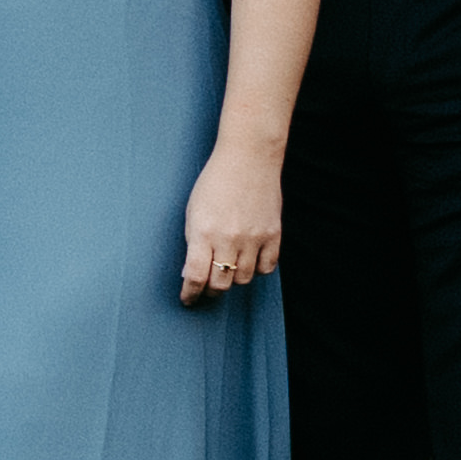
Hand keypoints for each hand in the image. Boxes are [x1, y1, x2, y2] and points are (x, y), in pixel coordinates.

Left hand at [175, 144, 281, 301]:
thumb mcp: (193, 211)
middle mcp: (229, 238)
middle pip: (221, 283)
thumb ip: (193, 242)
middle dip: (210, 292)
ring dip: (233, 280)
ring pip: (244, 278)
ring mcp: (254, 238)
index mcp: (203, 232)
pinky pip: (267, 267)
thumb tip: (191, 273)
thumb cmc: (214, 182)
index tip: (188, 300)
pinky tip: (249, 262)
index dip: (190, 293)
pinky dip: (257, 270)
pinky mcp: (273, 235)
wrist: (247, 159)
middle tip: (206, 291)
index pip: (196, 276)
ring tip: (226, 272)